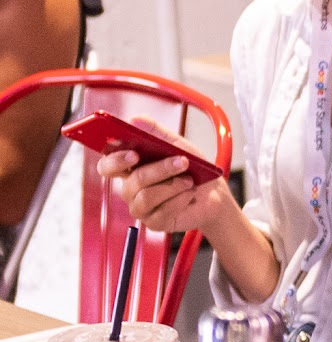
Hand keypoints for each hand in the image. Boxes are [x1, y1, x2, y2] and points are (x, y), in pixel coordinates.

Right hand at [96, 118, 240, 238]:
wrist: (214, 194)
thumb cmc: (193, 169)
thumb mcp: (178, 145)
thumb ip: (156, 132)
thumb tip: (135, 119)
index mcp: (131, 168)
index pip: (107, 166)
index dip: (115, 160)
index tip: (133, 153)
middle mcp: (131, 188)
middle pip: (132, 181)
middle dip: (158, 170)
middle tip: (180, 162)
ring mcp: (140, 207)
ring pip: (146, 196)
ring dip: (173, 185)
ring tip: (190, 180)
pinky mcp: (153, 222)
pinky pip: (161, 211)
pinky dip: (180, 199)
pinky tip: (189, 194)